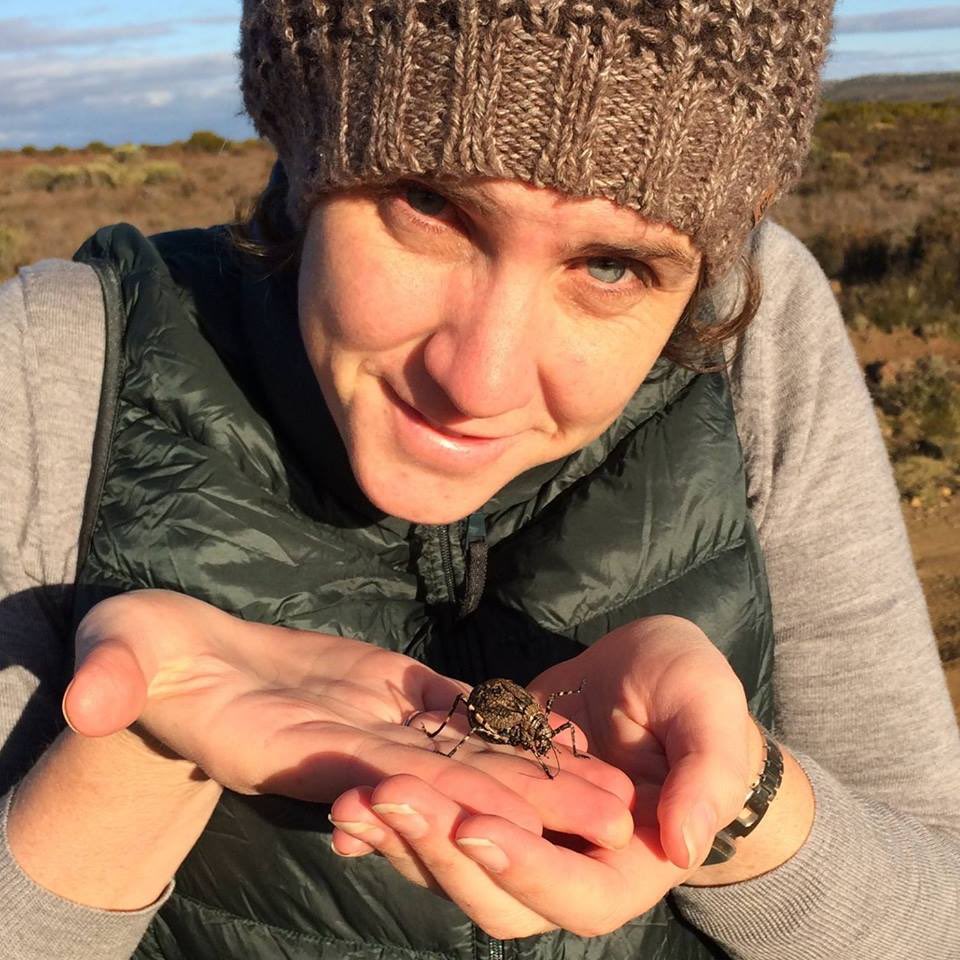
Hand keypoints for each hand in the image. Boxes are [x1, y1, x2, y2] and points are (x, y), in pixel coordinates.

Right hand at [64, 589, 634, 843]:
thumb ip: (110, 675)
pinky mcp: (391, 695)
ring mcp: (374, 726)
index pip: (366, 780)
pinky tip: (568, 726)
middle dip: (522, 804)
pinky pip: (458, 713)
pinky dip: (510, 722)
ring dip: (536, 771)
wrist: (176, 658)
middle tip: (609, 818)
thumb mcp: (116, 654)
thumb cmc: (135, 656)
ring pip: (465, 755)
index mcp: (285, 749)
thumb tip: (91, 694)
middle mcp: (344, 753)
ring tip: (612, 784)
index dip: (433, 798)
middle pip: (441, 784)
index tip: (511, 819)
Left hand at [330, 615, 764, 937]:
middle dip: (438, 850)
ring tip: (352, 801)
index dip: (524, 866)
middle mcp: (565, 870)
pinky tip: (346, 803)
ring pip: (451, 868)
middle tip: (388, 796)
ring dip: (401, 840)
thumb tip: (682, 843)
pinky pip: (433, 826)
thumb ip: (706, 776)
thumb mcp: (708, 712)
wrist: (650, 679)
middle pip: (494, 894)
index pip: (572, 893)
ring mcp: (517, 842)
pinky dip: (391, 822)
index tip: (475, 820)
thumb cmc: (691, 694)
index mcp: (627, 866)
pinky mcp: (482, 806)